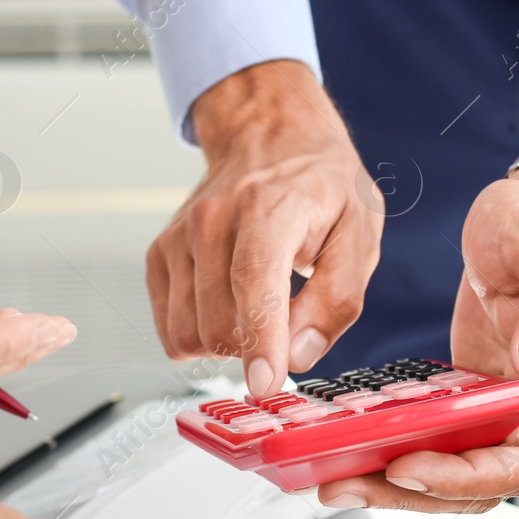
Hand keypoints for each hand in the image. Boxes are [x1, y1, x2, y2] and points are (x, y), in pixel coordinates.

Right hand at [147, 60, 381, 394]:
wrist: (267, 135)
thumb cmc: (320, 188)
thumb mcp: (359, 234)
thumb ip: (338, 299)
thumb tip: (299, 355)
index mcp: (268, 207)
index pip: (254, 279)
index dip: (259, 338)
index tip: (265, 383)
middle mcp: (211, 219)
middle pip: (220, 323)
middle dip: (255, 347)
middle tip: (285, 320)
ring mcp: (178, 237)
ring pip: (190, 335)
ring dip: (227, 343)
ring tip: (255, 307)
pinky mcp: (159, 255)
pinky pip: (170, 330)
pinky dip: (201, 334)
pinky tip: (228, 304)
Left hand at [316, 159, 518, 511]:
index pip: (518, 463)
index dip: (463, 478)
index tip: (407, 467)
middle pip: (476, 482)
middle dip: (412, 492)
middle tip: (346, 484)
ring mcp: (498, 406)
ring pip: (449, 468)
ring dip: (394, 482)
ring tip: (334, 477)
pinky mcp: (468, 397)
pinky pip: (432, 438)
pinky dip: (392, 448)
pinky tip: (349, 445)